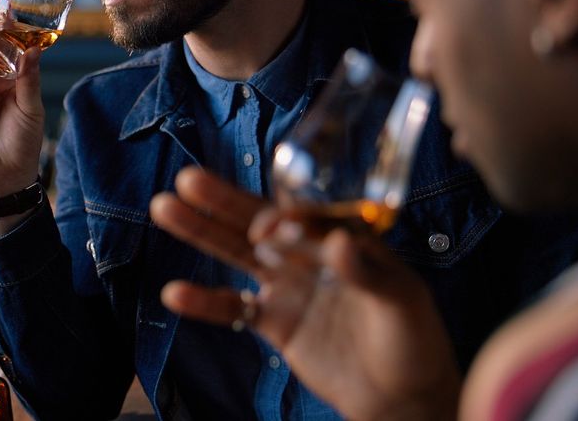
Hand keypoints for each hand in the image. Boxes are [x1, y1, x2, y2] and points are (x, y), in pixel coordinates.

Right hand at [150, 168, 460, 420]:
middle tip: (186, 179)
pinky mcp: (273, 320)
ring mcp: (288, 285)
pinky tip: (173, 292)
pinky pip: (232, 306)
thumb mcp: (402, 301)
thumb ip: (368, 271)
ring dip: (200, 232)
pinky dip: (203, 301)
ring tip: (164, 207)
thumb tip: (342, 242)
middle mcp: (309, 255)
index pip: (303, 213)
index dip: (280, 213)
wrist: (402, 398)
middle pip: (258, 221)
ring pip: (237, 252)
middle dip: (222, 201)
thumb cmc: (413, 342)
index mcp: (343, 238)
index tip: (263, 224)